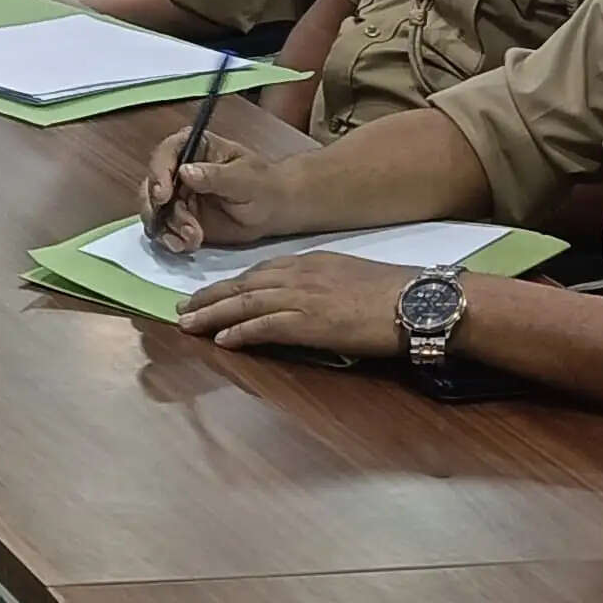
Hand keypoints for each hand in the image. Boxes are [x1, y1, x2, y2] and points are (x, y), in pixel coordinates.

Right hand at [143, 133, 308, 252]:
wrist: (272, 211)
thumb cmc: (262, 185)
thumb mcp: (244, 178)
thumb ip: (215, 176)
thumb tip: (185, 172)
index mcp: (194, 148)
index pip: (166, 153)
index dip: (158, 172)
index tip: (163, 195)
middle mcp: (178, 170)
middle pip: (151, 184)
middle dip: (157, 207)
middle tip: (178, 222)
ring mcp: (176, 196)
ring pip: (155, 211)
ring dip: (169, 227)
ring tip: (194, 237)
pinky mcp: (179, 219)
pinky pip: (164, 230)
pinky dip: (171, 239)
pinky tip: (187, 245)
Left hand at [172, 252, 416, 357]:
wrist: (419, 301)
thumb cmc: (397, 292)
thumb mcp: (353, 276)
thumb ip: (325, 283)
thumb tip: (312, 299)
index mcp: (311, 261)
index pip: (260, 271)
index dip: (231, 283)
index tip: (211, 292)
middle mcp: (300, 275)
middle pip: (243, 284)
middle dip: (210, 296)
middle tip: (183, 308)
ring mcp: (303, 298)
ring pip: (245, 303)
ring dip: (213, 314)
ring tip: (188, 324)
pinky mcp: (310, 323)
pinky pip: (265, 326)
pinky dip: (240, 332)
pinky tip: (222, 340)